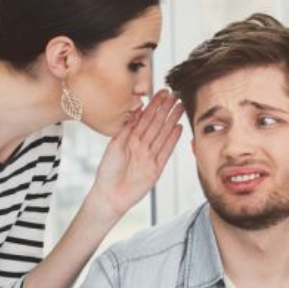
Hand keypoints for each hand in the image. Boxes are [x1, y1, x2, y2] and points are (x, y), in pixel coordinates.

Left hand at [88, 89, 183, 220]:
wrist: (110, 196)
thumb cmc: (107, 172)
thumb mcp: (114, 146)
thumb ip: (126, 130)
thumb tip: (136, 112)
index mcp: (129, 138)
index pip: (145, 117)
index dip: (154, 105)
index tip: (163, 92)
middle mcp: (141, 145)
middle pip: (156, 123)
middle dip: (166, 109)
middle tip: (176, 95)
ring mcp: (150, 156)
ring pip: (163, 134)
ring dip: (172, 120)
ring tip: (181, 107)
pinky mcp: (156, 168)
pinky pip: (166, 151)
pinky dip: (172, 140)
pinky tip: (179, 128)